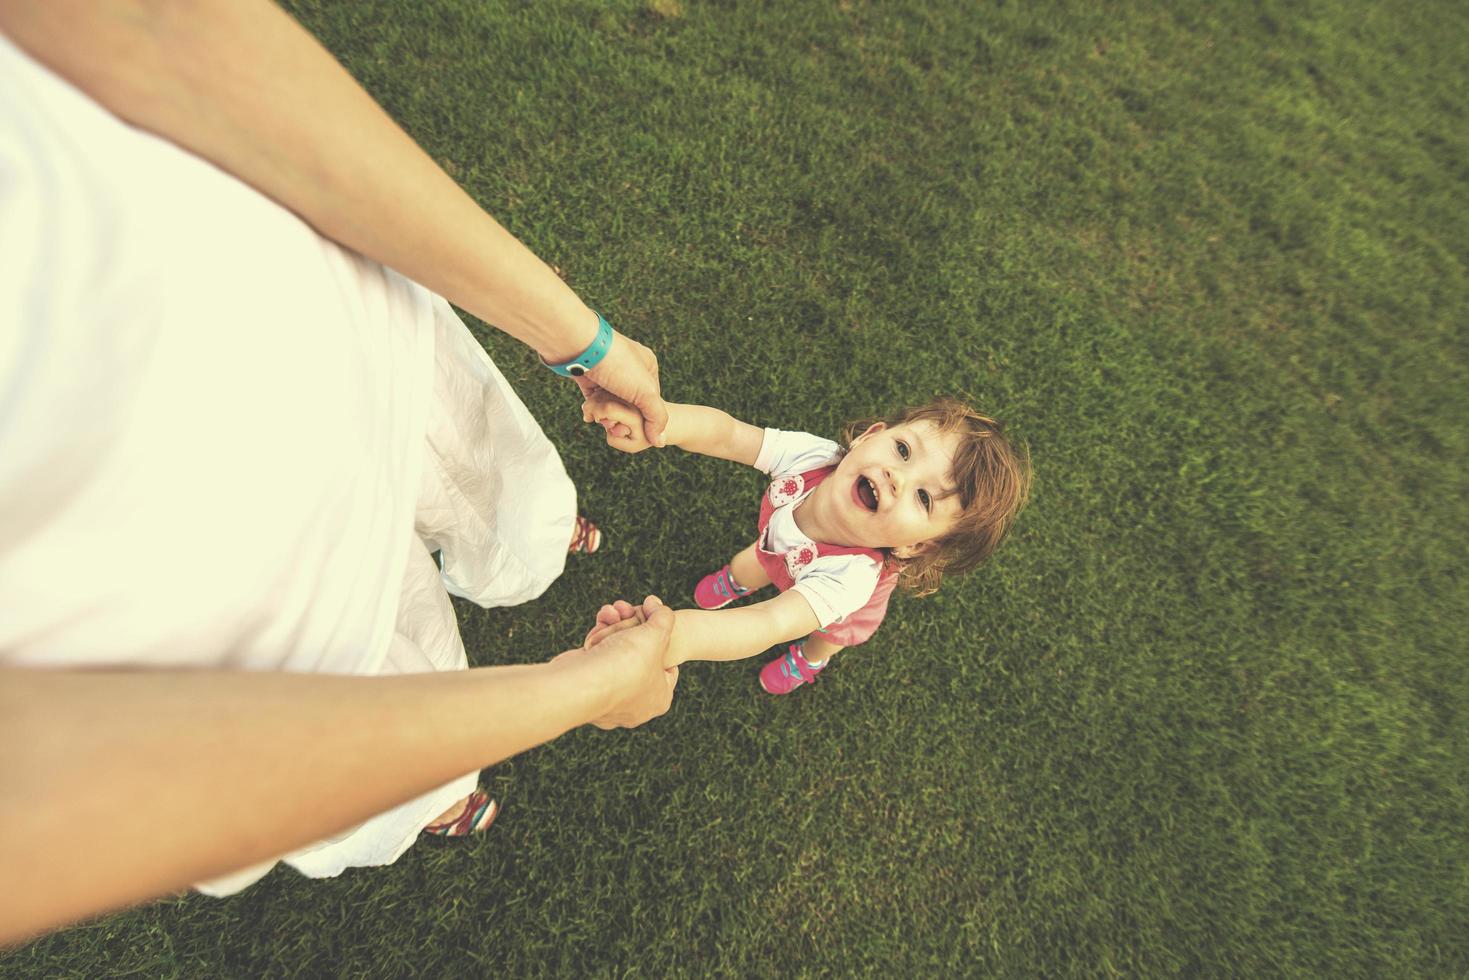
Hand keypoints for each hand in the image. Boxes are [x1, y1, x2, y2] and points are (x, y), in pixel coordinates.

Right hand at [563, 596, 677, 728]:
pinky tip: (601, 618)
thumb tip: (655, 603)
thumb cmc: (628, 663)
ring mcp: (609, 698)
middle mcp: (635, 704)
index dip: (663, 641)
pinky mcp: (588, 686)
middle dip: (634, 627)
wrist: (582, 683)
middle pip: (639, 656)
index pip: (668, 668)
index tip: (654, 625)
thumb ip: (663, 617)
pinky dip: (599, 635)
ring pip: (617, 654)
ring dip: (616, 626)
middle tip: (629, 610)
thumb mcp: (657, 634)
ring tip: (613, 610)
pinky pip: (598, 657)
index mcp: (659, 699)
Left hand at [573, 330, 667, 447]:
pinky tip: (590, 416)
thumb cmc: (616, 364)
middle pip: (630, 403)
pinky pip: (595, 400)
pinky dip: (593, 410)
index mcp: (647, 365)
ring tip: (599, 419)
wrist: (577, 346)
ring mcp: (608, 373)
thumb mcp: (645, 391)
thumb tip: (659, 442)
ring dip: (606, 415)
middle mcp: (629, 369)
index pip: (652, 399)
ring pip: (611, 403)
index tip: (633, 426)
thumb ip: (656, 417)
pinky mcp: (590, 378)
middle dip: (621, 417)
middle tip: (612, 425)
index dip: (643, 416)